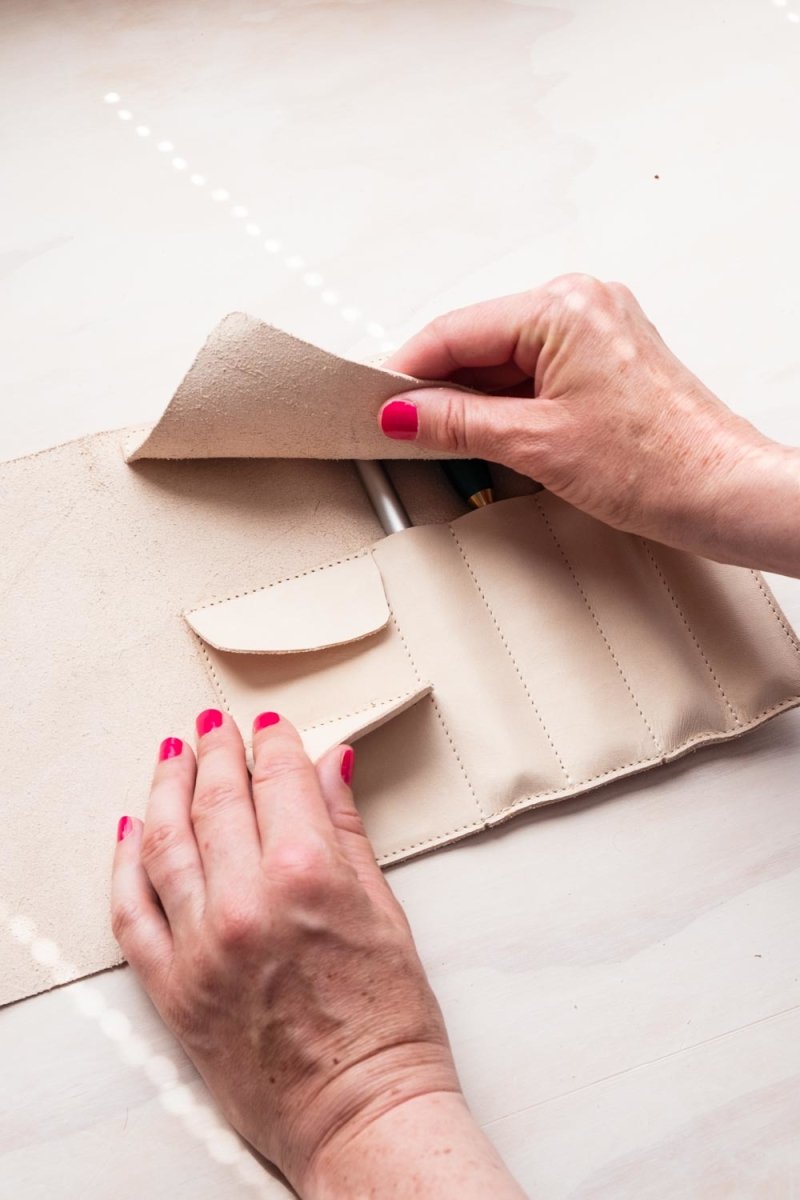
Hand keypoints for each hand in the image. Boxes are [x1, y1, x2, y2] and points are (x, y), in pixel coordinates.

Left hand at [111, 712, 524, 1197]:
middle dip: (216, 752)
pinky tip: (133, 829)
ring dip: (167, 788)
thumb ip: (347, 830)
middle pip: (217, 800)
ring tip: (173, 757)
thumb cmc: (387, 1022)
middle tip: (215, 727)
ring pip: (166, 841)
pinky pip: (132, 911)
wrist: (359, 1113)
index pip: (280, 780)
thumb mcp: (384, 910)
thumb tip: (331, 768)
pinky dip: (126, 863)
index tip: (271, 729)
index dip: (275, 744)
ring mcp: (201, 945)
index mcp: (306, 876)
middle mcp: (245, 903)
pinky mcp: (172, 987)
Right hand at [382, 275, 799, 575]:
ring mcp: (597, 328)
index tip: (377, 402)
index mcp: (563, 307)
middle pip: (479, 340)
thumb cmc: (658, 464)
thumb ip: (457, 422)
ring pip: (506, 357)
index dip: (408, 370)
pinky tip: (488, 432)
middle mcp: (583, 304)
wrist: (722, 492)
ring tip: (446, 440)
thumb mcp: (534, 444)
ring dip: (473, 398)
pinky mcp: (606, 357)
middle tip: (403, 428)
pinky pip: (536, 369)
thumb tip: (405, 412)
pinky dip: (507, 400)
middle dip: (441, 386)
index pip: (456, 330)